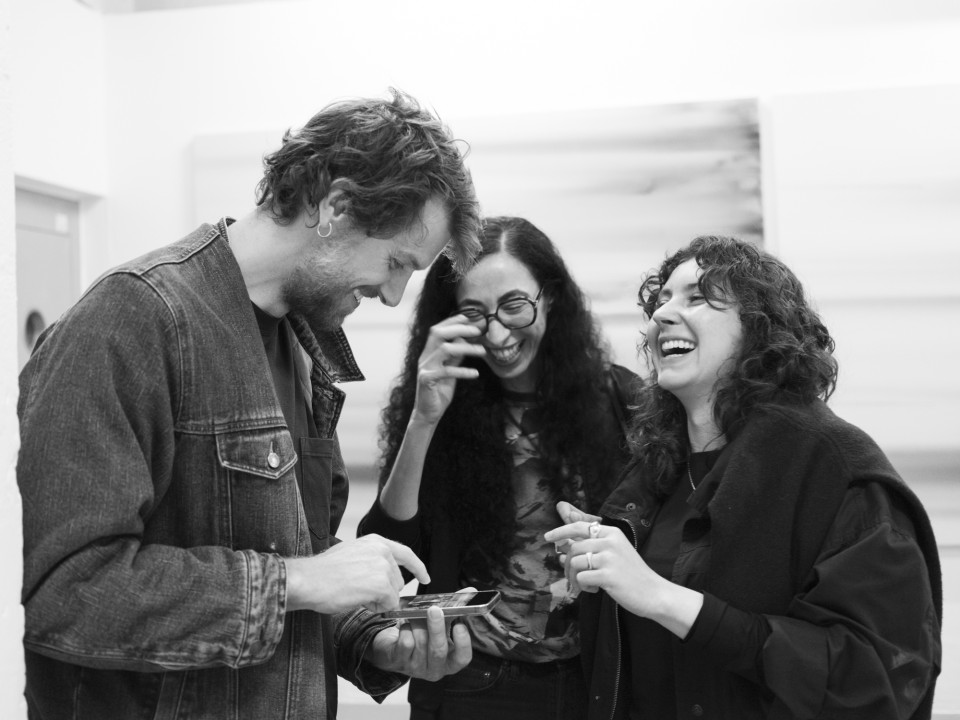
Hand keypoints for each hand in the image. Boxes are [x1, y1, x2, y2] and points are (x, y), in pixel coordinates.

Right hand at [284, 534, 428, 614]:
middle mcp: (382, 550)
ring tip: (355, 593)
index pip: (405, 553)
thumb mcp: (351, 554)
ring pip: (393, 594)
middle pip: (398, 580)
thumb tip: (381, 576)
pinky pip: (388, 605)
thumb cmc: (322, 572)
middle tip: (359, 592)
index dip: (418, 567)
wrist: (308, 580)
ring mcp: (383, 566)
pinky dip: (376, 608)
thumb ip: (370, 560)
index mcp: (375, 541)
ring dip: (378, 601)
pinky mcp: (382, 584)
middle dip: (384, 592)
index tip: (426, 578)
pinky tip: (358, 600)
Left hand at [366, 604, 472, 681]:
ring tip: (416, 614)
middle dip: (437, 628)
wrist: (394, 647)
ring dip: (417, 623)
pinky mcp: (400, 662)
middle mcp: (434, 668)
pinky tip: (405, 626)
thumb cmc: (422, 635)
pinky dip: (406, 628)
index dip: (463, 643)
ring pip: (420, 642)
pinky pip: (405, 642)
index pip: (462, 658)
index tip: (460, 625)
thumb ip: (455, 610)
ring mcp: (416, 667)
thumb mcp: (441, 625)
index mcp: (449, 660)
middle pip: (438, 650)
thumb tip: (471, 592)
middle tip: (434, 609)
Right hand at [411, 316, 485, 424]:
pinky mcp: (427, 380)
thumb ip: (455, 357)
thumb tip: (465, 340)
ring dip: (466, 348)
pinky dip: (463, 371)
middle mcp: (424, 357)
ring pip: (445, 349)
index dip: (452, 321)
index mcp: (429, 352)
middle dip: (458, 328)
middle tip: (477, 331)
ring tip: (483, 352)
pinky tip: (475, 373)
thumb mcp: (450, 370)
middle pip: (438, 333)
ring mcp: (424, 368)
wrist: (428, 413)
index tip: (468, 317)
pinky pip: (447, 371)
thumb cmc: (439, 391)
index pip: (437, 330)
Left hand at [544, 517, 702, 637]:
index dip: (561, 530)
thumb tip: (562, 546)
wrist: (654, 593)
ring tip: (585, 585)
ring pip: (575, 562)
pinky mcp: (608, 575)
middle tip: (571, 577)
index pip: (580, 526)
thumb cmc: (631, 574)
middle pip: (574, 547)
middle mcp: (610, 541)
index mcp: (612, 533)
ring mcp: (609, 558)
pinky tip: (594, 590)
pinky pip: (581, 578)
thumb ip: (591, 547)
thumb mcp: (613, 554)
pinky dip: (583, 587)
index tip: (548, 537)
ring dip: (574, 577)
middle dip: (567, 564)